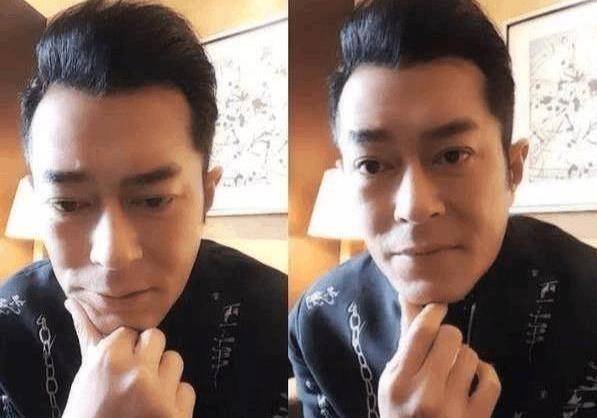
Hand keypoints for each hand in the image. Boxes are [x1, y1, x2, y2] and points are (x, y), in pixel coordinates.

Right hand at [62, 298, 194, 417]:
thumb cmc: (88, 415)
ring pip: (176, 361)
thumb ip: (89, 338)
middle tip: (134, 381)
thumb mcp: (85, 378)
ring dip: (164, 377)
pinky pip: (188, 389)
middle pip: (157, 337)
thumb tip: (74, 300)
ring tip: (146, 398)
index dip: (126, 349)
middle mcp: (135, 372)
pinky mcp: (177, 414)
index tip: (118, 368)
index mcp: (107, 359)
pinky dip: (176, 402)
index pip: (130, 331)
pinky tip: (158, 414)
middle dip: (149, 356)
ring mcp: (159, 394)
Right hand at [377, 300, 500, 417]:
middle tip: (444, 347)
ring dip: (465, 357)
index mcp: (398, 382)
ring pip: (470, 356)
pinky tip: (476, 377)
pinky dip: (486, 373)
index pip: (421, 331)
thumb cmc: (400, 413)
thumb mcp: (392, 380)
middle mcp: (424, 394)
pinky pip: (491, 380)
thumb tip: (409, 295)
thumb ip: (405, 341)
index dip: (434, 312)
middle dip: (449, 337)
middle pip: (450, 337)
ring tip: (455, 368)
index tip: (438, 310)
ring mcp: (451, 409)